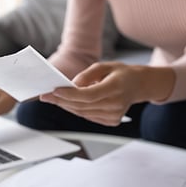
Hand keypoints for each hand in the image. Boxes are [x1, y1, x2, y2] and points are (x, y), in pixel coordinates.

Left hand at [39, 62, 173, 125]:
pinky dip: (77, 110)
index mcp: (116, 87)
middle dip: (62, 101)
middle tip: (46, 96)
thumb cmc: (121, 73)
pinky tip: (69, 103)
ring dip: (67, 106)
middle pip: (83, 106)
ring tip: (54, 99)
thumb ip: (88, 74)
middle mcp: (116, 103)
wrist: (139, 86)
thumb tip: (72, 85)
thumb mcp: (106, 65)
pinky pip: (89, 116)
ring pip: (83, 113)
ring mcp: (115, 115)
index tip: (54, 91)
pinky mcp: (112, 121)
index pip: (89, 95)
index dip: (70, 94)